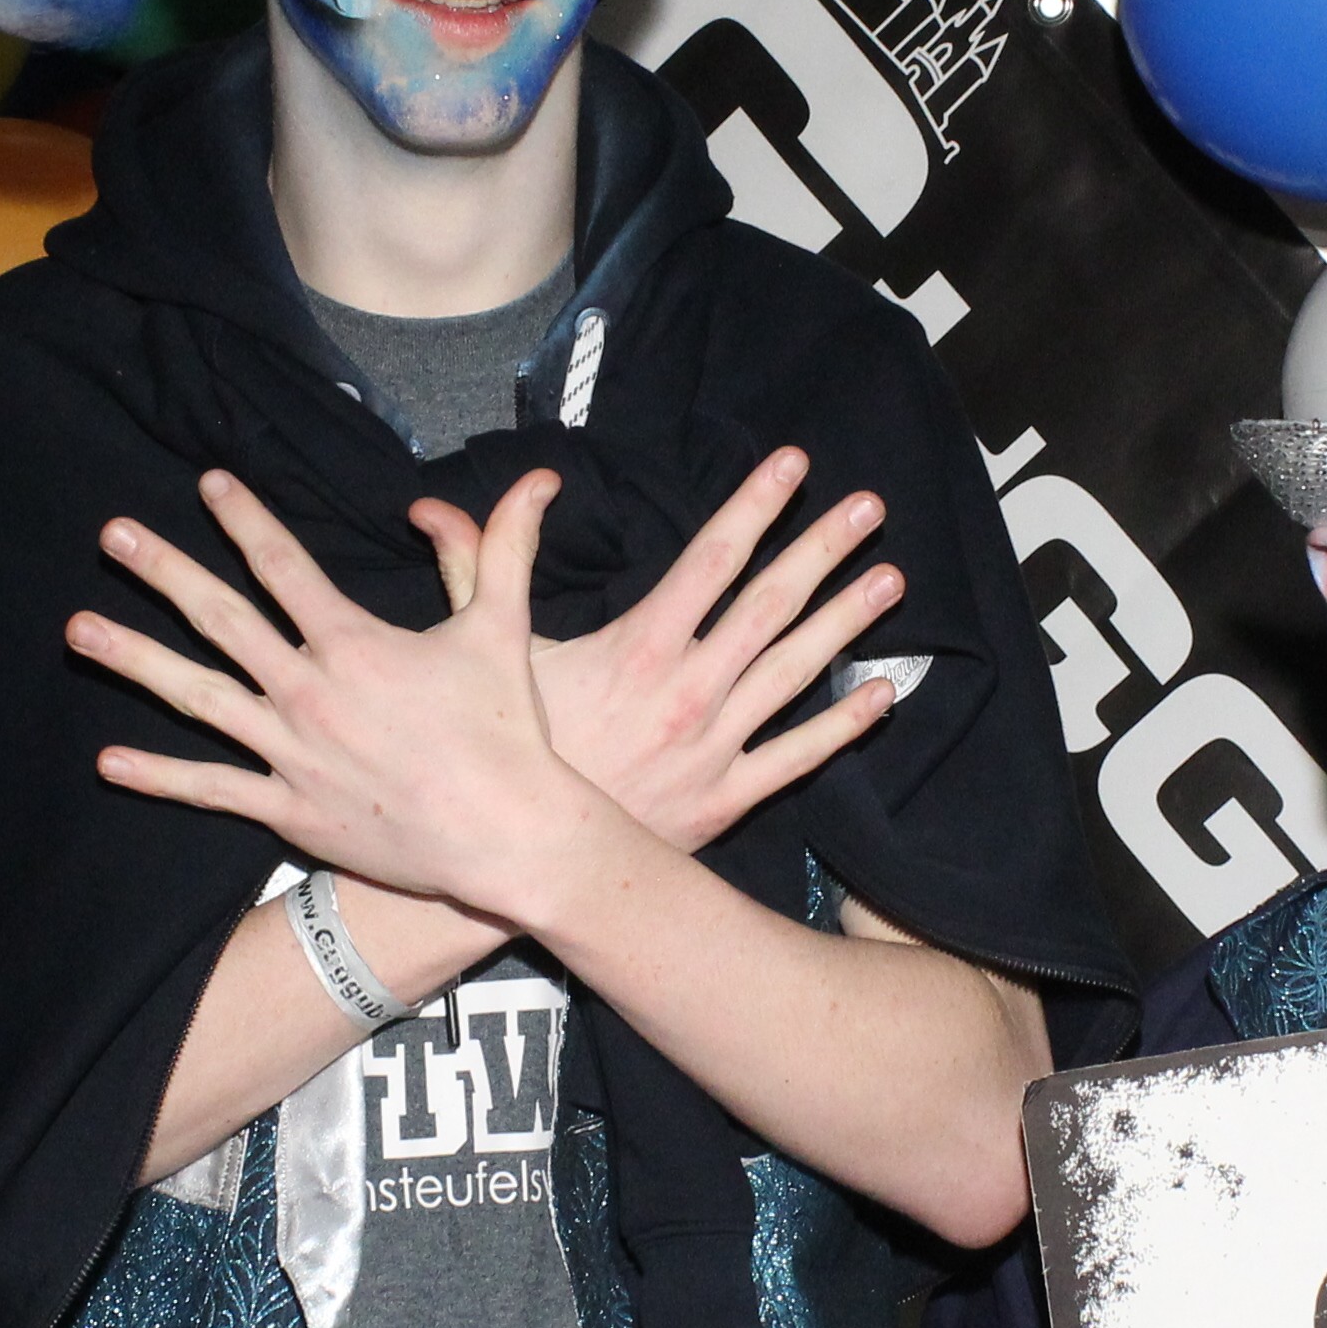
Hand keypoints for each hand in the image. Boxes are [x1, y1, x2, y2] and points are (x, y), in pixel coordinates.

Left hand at [74, 468, 621, 925]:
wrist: (510, 835)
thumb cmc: (509, 732)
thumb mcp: (505, 629)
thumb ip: (503, 549)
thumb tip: (537, 480)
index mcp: (353, 644)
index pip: (283, 565)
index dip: (244, 518)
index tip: (208, 483)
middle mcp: (308, 693)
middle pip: (219, 618)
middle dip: (161, 570)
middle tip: (112, 534)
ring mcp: (292, 755)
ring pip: (197, 698)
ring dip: (133, 660)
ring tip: (78, 629)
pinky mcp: (291, 812)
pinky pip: (212, 790)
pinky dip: (159, 777)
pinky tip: (108, 761)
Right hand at [453, 446, 910, 856]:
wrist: (516, 863)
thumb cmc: (503, 755)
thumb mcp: (482, 654)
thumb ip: (476, 568)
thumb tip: (435, 507)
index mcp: (637, 646)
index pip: (712, 557)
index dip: (756, 504)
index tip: (795, 464)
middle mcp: (687, 690)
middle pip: (770, 605)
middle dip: (822, 549)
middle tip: (870, 506)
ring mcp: (714, 747)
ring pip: (795, 672)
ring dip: (847, 622)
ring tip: (891, 579)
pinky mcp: (725, 800)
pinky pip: (796, 758)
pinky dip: (842, 726)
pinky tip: (882, 695)